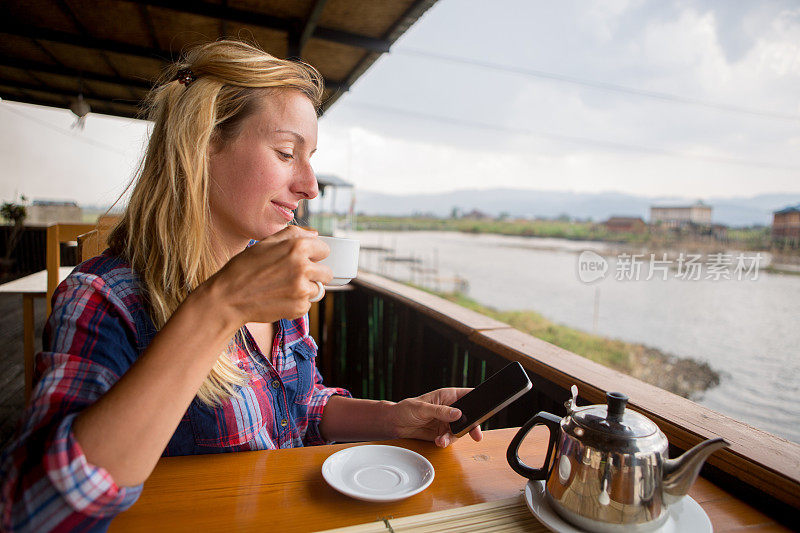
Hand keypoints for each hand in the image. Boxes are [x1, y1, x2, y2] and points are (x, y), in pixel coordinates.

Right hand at [202, 225, 332, 326]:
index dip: (315, 255)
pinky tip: (279, 299)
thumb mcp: (265, 243)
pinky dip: (296, 303)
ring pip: (318, 290)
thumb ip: (293, 235)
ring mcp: (302, 289)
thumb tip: (315, 235)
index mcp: (297, 247)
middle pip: (327, 273)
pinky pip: (307, 305)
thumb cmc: (244, 268)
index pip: (325, 250)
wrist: (228, 298)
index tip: (305, 259)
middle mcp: (303, 267)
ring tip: (284, 288)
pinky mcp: (299, 308)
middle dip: (315, 274)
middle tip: (294, 276)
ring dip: (306, 290)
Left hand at [389, 388, 482, 447]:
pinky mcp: (442, 432)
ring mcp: (447, 421)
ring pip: (460, 430)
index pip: (468, 396)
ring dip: (453, 437)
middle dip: (471, 426)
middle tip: (475, 435)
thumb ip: (440, 411)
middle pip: (469, 416)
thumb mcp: (423, 408)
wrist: (395, 424)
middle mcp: (450, 408)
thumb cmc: (406, 409)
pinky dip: (446, 441)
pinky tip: (438, 441)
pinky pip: (450, 438)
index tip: (482, 412)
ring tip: (442, 440)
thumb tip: (457, 413)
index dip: (477, 402)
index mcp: (448, 396)